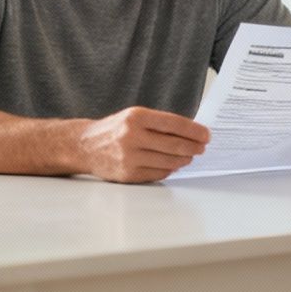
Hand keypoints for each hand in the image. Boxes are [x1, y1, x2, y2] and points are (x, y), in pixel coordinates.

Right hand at [78, 107, 210, 182]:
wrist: (84, 146)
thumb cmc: (114, 130)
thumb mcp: (133, 117)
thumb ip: (159, 124)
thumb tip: (191, 133)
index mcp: (136, 117)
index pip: (174, 124)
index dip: (194, 131)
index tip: (206, 134)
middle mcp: (132, 136)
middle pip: (174, 145)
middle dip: (193, 147)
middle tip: (202, 147)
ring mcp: (130, 157)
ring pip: (169, 162)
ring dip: (184, 160)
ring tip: (189, 156)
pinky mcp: (128, 174)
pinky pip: (158, 174)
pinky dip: (169, 170)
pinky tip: (173, 165)